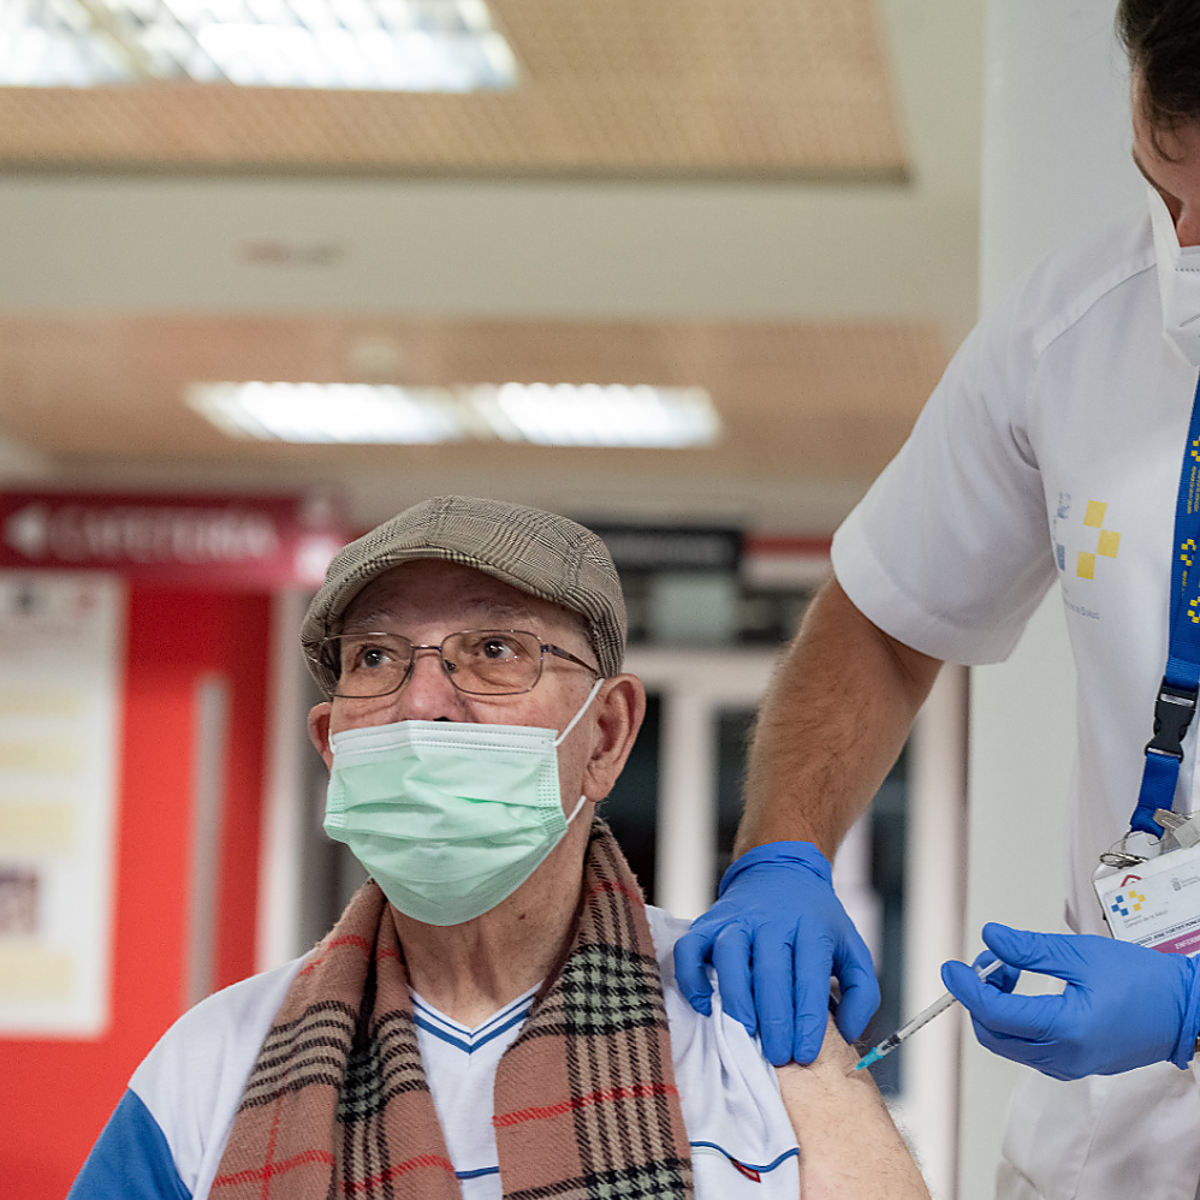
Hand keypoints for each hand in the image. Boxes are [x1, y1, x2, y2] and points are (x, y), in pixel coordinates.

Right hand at [673, 842, 879, 1065]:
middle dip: (775, 1020)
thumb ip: (861, 991)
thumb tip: (847, 1033)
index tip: (805, 1054)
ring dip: (736, 998)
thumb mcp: (851, 946)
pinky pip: (690, 949)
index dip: (807, 1020)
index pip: (810, 977)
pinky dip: (691, 977)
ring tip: (746, 1032)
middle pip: (770, 971)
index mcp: (811, 927)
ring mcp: (736, 920)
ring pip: (729, 956)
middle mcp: (772, 920)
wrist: (779, 872)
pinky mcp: (708, 923)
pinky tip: (704, 1004)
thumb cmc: (814, 920)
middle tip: (779, 1056)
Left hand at [941, 922, 1199, 1079]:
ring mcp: (1068, 1064)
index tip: (952, 968)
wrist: (1183, 1010)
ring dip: (995, 1007)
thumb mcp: (1080, 954)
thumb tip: (991, 939)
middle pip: (994, 1034)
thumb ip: (1030, 949)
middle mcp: (1063, 1056)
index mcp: (1066, 1029)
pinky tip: (1022, 990)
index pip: (996, 1013)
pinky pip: (1027, 1046)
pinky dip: (1014, 1019)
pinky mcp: (1073, 1062)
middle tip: (989, 962)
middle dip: (979, 997)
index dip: (966, 988)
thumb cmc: (1142, 982)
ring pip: (1007, 1042)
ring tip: (1008, 969)